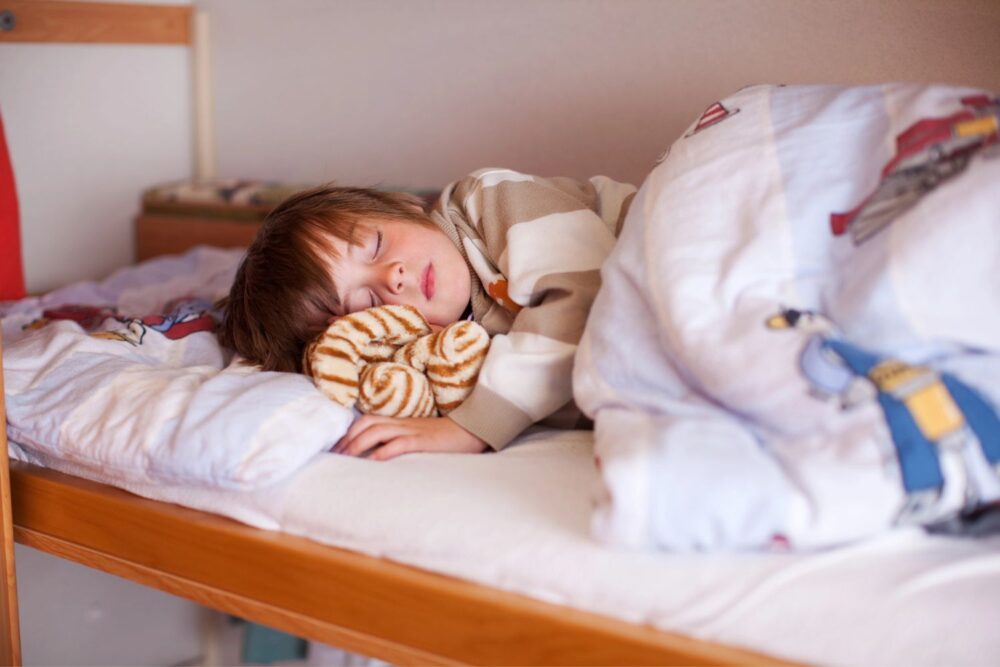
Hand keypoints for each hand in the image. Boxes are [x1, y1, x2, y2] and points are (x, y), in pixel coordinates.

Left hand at [333, 415, 488, 460]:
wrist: (473, 430)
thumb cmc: (446, 438)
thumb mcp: (419, 435)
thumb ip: (401, 439)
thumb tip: (379, 456)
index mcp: (400, 421)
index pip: (367, 420)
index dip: (349, 432)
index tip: (336, 449)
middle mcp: (402, 422)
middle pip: (366, 424)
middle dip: (347, 440)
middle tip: (334, 457)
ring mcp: (412, 430)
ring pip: (376, 431)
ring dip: (358, 445)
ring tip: (346, 460)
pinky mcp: (423, 441)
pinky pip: (398, 443)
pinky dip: (382, 452)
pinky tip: (372, 462)